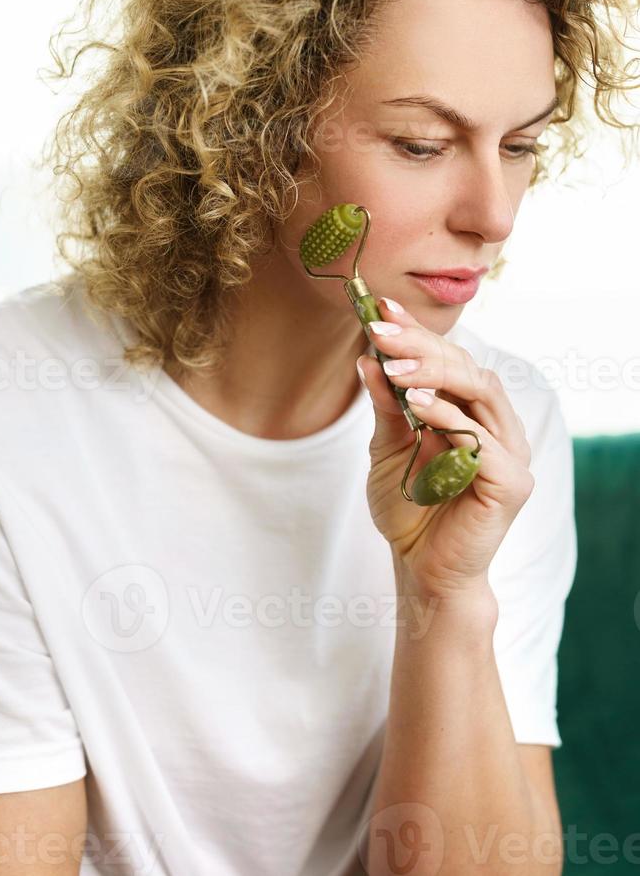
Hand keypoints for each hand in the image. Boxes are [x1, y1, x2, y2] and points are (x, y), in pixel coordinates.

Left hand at [356, 297, 534, 604]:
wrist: (421, 569)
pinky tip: (417, 405)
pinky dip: (450, 418)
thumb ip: (386, 407)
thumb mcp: (388, 448)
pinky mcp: (510, 482)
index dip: (419, 333)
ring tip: (392, 364)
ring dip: (434, 375)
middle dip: (422, 346)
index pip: (451, 361)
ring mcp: (510, 453)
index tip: (381, 308)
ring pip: (479, 395)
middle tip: (381, 330)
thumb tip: (367, 358)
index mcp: (474, 412)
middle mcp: (498, 425)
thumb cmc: (409, 508)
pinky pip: (481, 441)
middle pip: (467, 369)